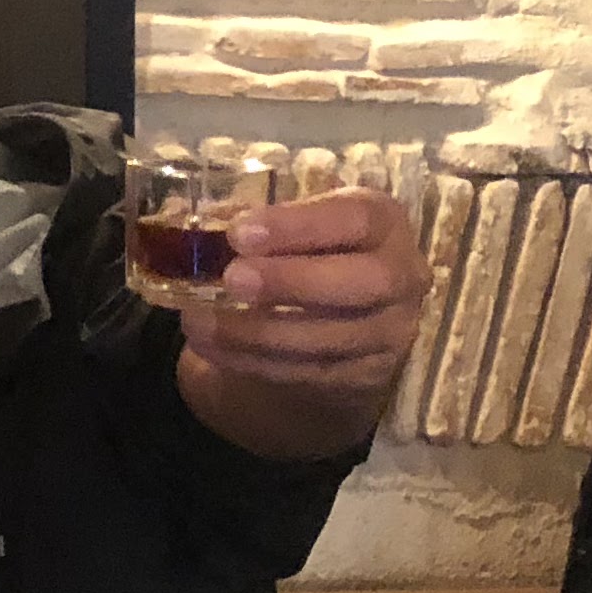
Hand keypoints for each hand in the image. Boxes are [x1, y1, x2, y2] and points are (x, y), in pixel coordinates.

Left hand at [175, 185, 430, 455]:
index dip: (300, 226)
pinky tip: (212, 345)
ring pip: (332, 337)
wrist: (335, 318)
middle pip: (364, 281)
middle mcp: (402, 276)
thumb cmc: (306, 250)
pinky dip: (254, 360)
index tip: (241, 233)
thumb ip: (252, 217)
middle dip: (293, 281)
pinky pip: (310, 372)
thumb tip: (190, 218)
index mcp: (384, 222)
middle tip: (232, 278)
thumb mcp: (289, 223)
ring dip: (259, 331)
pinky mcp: (366, 375)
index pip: (356, 218)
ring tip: (200, 319)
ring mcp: (390, 331)